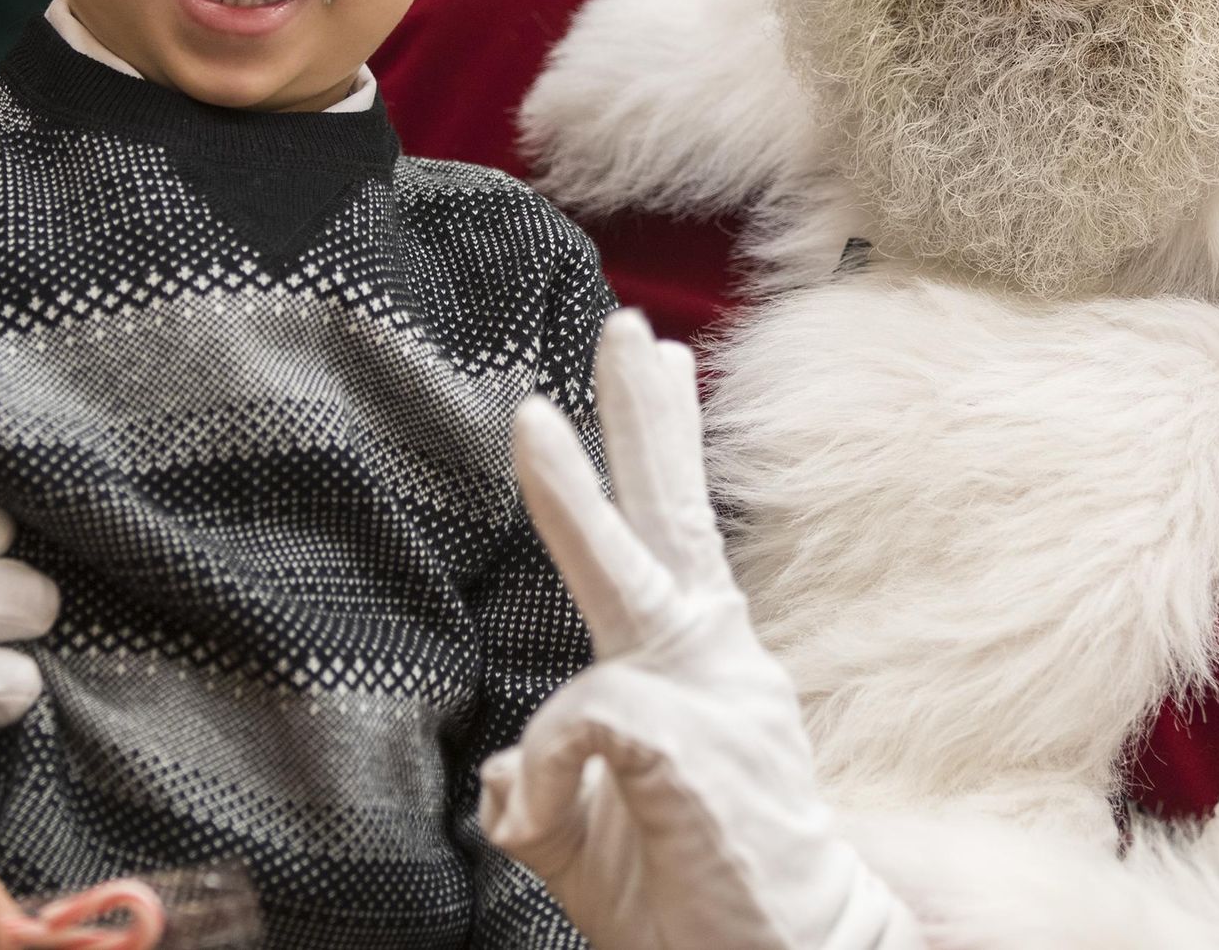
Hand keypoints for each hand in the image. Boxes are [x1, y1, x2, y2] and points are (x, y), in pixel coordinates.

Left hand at [478, 311, 920, 949]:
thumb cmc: (702, 910)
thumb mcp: (595, 844)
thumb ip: (549, 793)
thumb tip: (502, 770)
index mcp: (701, 670)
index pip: (671, 539)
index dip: (644, 456)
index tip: (649, 366)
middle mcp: (716, 668)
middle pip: (675, 520)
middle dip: (643, 418)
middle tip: (623, 326)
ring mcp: (717, 707)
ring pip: (635, 576)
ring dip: (574, 498)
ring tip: (529, 422)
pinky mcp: (700, 760)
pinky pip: (592, 720)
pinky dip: (551, 764)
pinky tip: (548, 806)